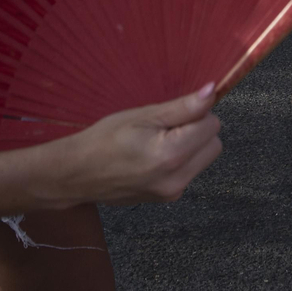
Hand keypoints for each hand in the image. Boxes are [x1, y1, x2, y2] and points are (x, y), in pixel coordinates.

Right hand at [62, 85, 222, 205]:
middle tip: (165, 126)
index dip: (195, 113)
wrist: (77, 174)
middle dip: (198, 130)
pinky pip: (189, 171)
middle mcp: (178, 179)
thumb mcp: (143, 116)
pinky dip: (181, 160)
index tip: (171, 114)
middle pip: (214, 144)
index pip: (212, 125)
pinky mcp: (168, 198)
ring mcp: (173, 192)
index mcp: (172, 155)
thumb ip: (182, 107)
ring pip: (204, 158)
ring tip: (157, 141)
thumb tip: (212, 92)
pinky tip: (155, 156)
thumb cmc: (105, 139)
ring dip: (191, 145)